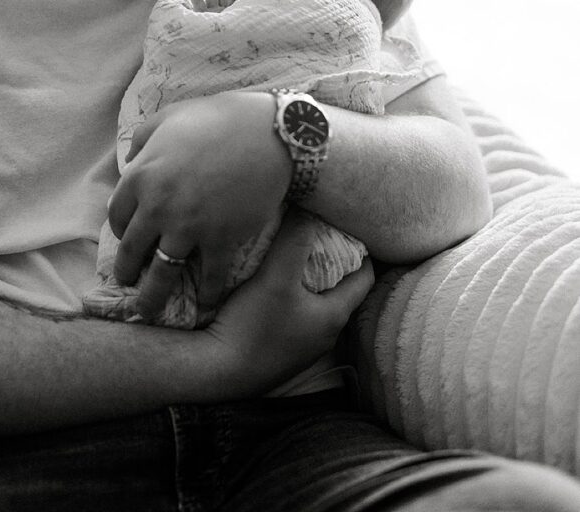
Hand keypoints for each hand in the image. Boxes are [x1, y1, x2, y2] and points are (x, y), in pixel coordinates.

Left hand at [108, 92, 291, 320]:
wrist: (268, 133)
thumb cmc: (219, 119)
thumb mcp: (170, 117)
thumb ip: (144, 138)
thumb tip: (131, 160)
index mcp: (142, 176)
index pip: (117, 215)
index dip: (119, 229)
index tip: (126, 237)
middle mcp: (158, 207)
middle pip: (132, 249)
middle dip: (127, 270)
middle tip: (127, 281)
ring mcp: (190, 227)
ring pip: (162, 273)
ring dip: (152, 296)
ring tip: (147, 310)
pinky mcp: (222, 239)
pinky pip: (209, 276)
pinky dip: (206, 293)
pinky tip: (205, 303)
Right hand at [203, 211, 374, 391]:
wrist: (215, 371)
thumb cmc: (252, 327)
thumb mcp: (277, 275)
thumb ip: (295, 239)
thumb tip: (308, 208)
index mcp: (334, 316)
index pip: (365, 277)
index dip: (360, 249)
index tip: (344, 225)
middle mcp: (324, 334)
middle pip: (338, 287)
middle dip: (329, 258)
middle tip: (313, 230)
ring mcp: (300, 345)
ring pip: (313, 300)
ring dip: (305, 276)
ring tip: (289, 249)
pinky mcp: (278, 349)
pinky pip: (292, 313)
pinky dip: (287, 293)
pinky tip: (267, 280)